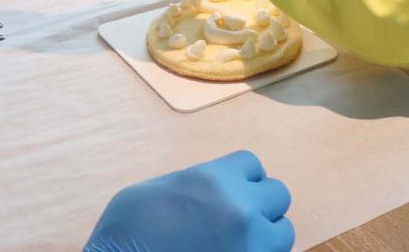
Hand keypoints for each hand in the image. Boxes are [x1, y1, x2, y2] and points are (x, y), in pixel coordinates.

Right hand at [84, 150, 293, 251]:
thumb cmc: (125, 235)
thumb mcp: (153, 192)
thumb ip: (194, 185)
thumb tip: (210, 191)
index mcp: (214, 180)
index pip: (252, 165)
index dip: (242, 179)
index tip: (233, 192)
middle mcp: (240, 208)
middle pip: (277, 195)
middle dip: (261, 205)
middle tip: (239, 220)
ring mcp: (251, 245)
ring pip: (284, 232)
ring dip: (268, 236)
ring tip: (241, 243)